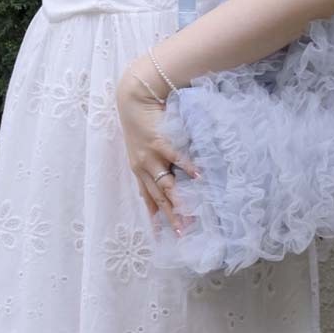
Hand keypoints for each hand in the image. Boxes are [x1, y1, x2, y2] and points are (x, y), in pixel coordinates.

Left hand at [115, 68, 199, 237]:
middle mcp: (143, 166)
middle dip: (170, 216)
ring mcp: (151, 156)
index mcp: (139, 168)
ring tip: (189, 216)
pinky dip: (187, 168)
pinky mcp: (160, 143)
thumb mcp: (142, 144)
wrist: (135, 99)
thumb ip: (153, 159)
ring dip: (178, 202)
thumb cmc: (140, 120)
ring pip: (166, 185)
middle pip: (158, 197)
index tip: (161, 234)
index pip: (147, 197)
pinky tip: (198, 177)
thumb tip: (168, 171)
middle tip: (183, 233)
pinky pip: (175, 158)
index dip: (154, 215)